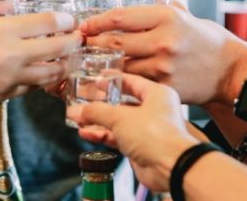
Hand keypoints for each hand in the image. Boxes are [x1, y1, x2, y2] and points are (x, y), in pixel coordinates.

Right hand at [0, 12, 81, 115]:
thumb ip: (5, 30)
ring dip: (62, 68)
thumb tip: (33, 30)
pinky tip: (40, 77)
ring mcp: (6, 79)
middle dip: (73, 45)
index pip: (48, 22)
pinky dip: (36, 83)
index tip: (72, 23)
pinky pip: (27, 89)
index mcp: (1, 30)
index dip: (66, 22)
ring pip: (48, 75)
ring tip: (68, 62)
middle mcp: (8, 54)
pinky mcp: (1, 98)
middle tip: (79, 42)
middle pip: (57, 49)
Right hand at [67, 74, 202, 191]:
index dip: (112, 80)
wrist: (170, 166)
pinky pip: (118, 138)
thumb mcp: (120, 117)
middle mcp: (154, 110)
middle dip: (103, 104)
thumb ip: (96, 112)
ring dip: (99, 122)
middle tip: (86, 100)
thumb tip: (76, 110)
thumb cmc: (157, 135)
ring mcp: (148, 130)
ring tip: (80, 119)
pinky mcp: (141, 147)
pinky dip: (103, 136)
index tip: (97, 79)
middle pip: (123, 103)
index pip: (131, 81)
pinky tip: (87, 134)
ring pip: (119, 122)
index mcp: (156, 94)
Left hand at [80, 5, 246, 104]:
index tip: (84, 25)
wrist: (232, 71)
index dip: (96, 22)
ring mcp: (163, 66)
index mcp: (167, 17)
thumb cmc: (209, 42)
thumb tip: (139, 2)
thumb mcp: (187, 16)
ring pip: (120, 65)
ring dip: (101, 64)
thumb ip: (162, 9)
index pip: (120, 18)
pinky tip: (108, 79)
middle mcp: (163, 40)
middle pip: (114, 42)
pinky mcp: (164, 87)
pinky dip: (119, 80)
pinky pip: (134, 83)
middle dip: (92, 43)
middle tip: (80, 44)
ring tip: (88, 62)